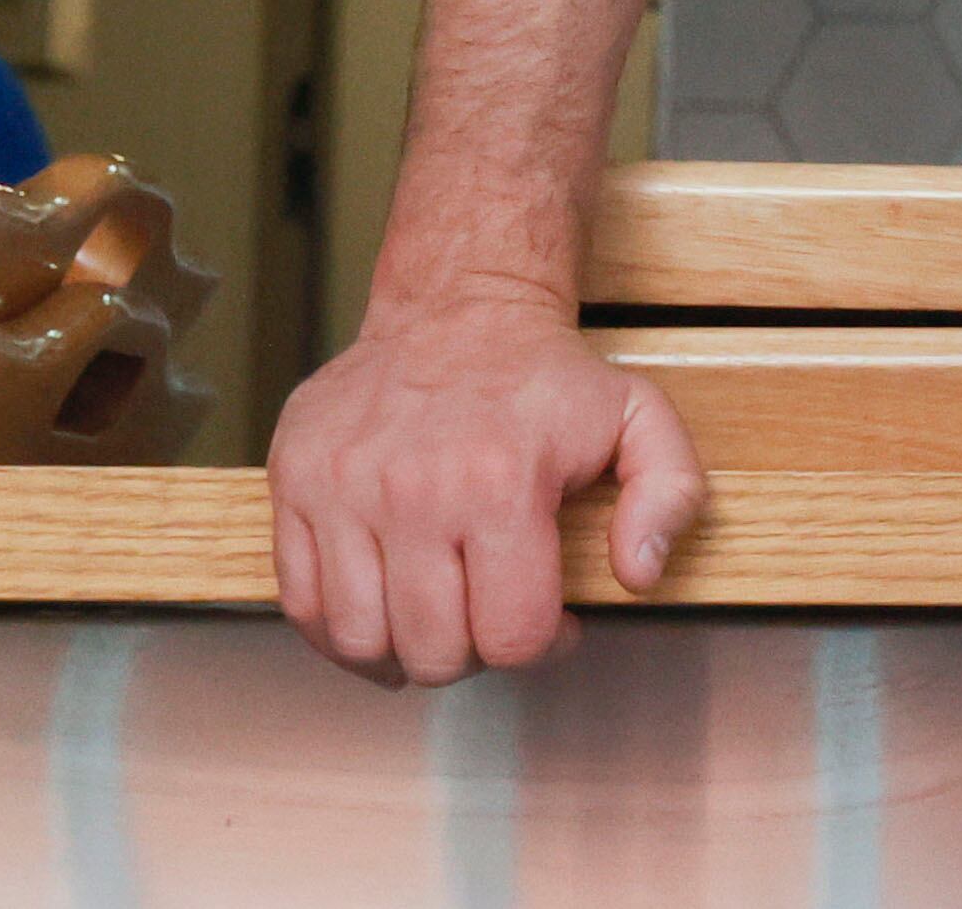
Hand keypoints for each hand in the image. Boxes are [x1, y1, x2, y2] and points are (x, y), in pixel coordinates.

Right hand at [269, 283, 706, 684]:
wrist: (457, 306)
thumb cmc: (544, 375)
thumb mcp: (640, 417)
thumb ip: (669, 495)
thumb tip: (638, 574)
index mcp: (500, 482)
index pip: (512, 635)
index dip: (543, 645)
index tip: (551, 621)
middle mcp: (413, 490)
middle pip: (434, 651)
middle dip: (472, 655)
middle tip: (489, 619)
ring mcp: (342, 488)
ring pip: (360, 640)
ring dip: (402, 652)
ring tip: (435, 620)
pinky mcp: (292, 481)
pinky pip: (301, 603)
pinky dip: (339, 631)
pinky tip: (382, 608)